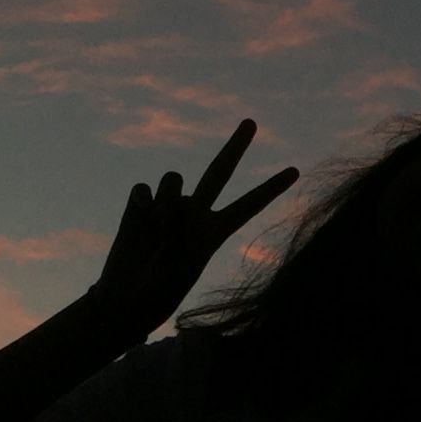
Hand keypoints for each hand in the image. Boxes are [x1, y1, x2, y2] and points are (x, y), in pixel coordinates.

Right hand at [91, 118, 298, 341]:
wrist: (126, 300)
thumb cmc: (159, 288)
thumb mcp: (177, 262)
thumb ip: (179, 227)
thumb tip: (174, 198)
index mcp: (214, 232)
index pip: (248, 205)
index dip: (270, 188)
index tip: (295, 171)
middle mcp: (194, 213)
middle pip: (219, 171)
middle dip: (235, 147)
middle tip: (252, 122)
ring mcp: (167, 206)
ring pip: (173, 180)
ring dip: (165, 200)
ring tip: (156, 232)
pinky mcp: (140, 205)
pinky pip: (144, 187)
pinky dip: (141, 201)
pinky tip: (138, 217)